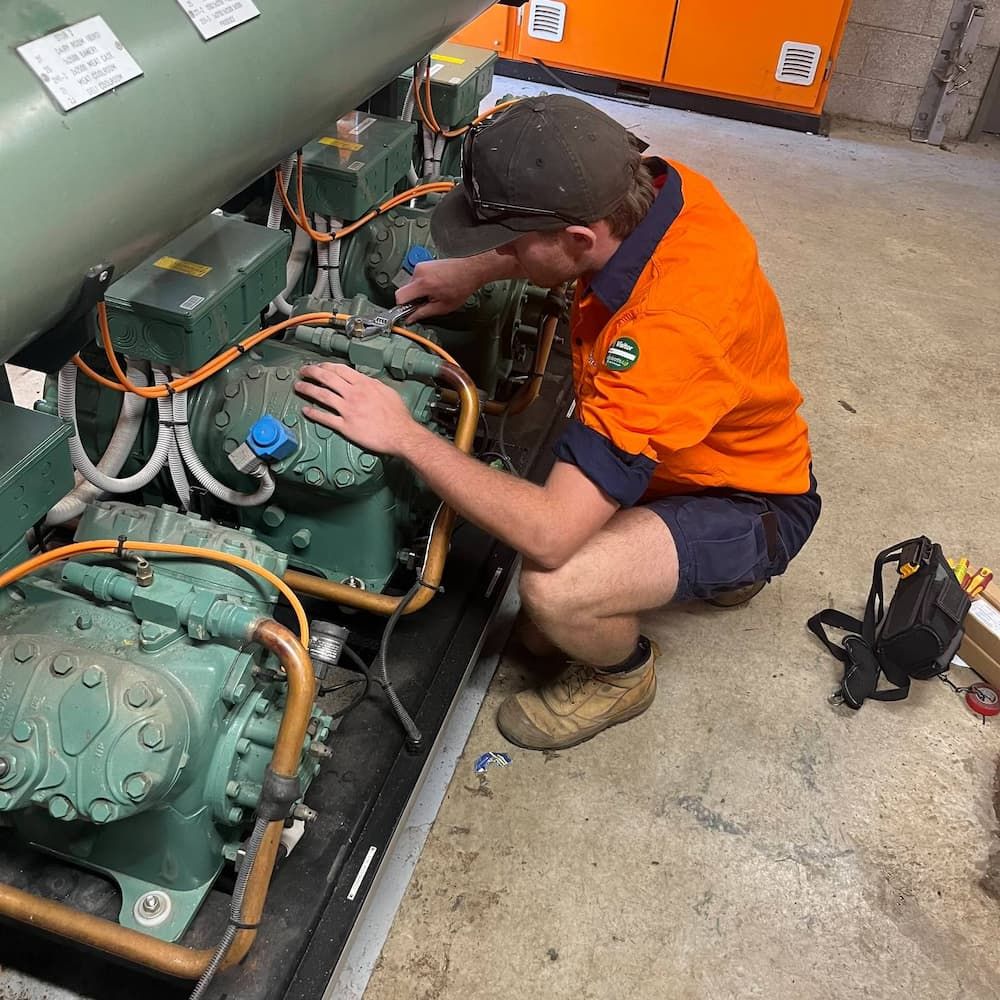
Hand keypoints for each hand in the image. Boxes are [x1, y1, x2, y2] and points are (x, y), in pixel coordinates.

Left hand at [296, 364, 418, 456]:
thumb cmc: (398, 416)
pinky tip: (306, 410)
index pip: (339, 369)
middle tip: (303, 371)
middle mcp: (353, 394)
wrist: (401, 434)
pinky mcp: (346, 426)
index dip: (326, 366)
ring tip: (299, 387)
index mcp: (364, 384)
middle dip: (312, 372)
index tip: (319, 365)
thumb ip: (373, 384)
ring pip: (322, 396)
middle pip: (327, 378)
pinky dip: (314, 414)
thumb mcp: (388, 391)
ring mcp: (348, 410)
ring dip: (308, 389)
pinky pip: (326, 418)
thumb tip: (365, 380)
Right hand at [395, 258, 481, 320]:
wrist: (470, 270)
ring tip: (435, 293)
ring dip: (420, 292)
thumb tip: (411, 319)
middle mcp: (419, 272)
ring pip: (411, 285)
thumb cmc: (461, 286)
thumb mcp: (443, 307)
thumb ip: (423, 313)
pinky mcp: (424, 263)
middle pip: (405, 291)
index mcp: (423, 283)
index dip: (402, 307)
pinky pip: (417, 278)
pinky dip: (423, 285)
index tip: (406, 312)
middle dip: (414, 299)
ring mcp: (421, 266)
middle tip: (428, 302)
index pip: (399, 296)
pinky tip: (436, 286)